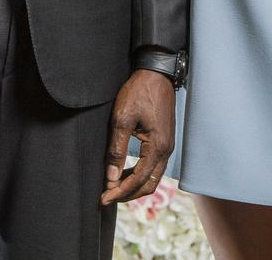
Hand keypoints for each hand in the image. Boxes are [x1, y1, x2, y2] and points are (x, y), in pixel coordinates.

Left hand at [101, 69, 174, 204]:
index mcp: (158, 147)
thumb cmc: (139, 92)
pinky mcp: (165, 140)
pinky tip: (126, 172)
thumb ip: (117, 150)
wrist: (156, 73)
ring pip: (153, 177)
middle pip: (149, 184)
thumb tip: (111, 177)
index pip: (139, 180)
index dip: (120, 192)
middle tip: (107, 197)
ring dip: (134, 185)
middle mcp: (166, 150)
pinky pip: (154, 166)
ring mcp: (168, 145)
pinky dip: (140, 174)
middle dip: (128, 194)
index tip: (103, 198)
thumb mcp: (122, 119)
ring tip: (114, 187)